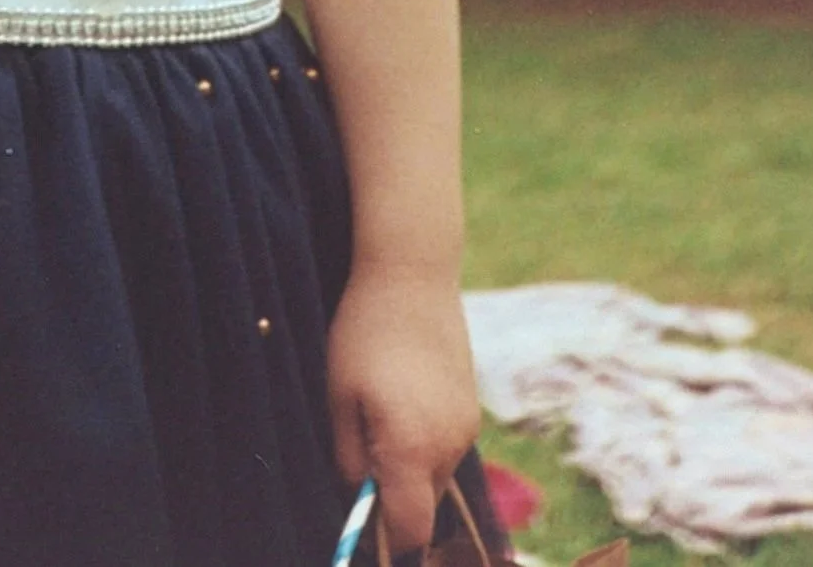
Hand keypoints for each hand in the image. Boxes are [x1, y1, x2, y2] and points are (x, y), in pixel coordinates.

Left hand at [327, 262, 481, 558]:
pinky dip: (426, 447)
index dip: (387, 540)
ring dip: (411, 472)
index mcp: (411, 449)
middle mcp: (448, 446)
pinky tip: (402, 404)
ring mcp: (466, 427)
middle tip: (361, 465)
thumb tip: (356, 497)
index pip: (409, 529)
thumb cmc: (365, 331)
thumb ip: (348, 458)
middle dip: (395, 502)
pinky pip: (447, 449)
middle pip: (425, 507)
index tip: (363, 527)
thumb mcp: (340, 396)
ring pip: (437, 478)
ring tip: (380, 421)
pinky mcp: (472, 409)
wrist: (413, 272)